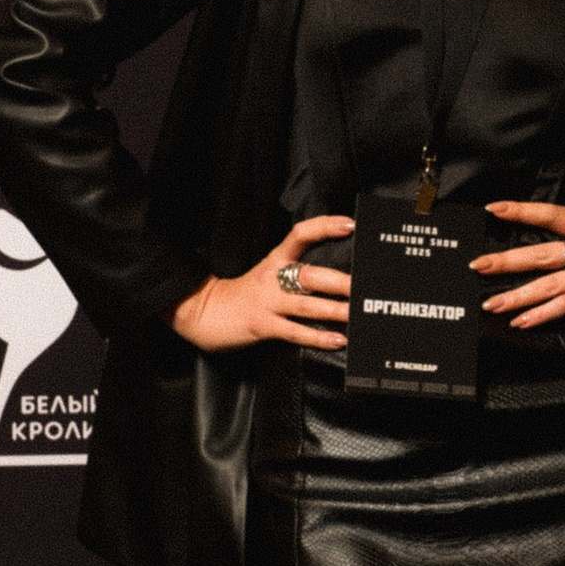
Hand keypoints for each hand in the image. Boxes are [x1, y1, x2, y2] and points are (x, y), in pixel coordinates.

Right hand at [170, 215, 352, 352]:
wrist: (201, 311)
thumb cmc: (242, 295)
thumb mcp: (267, 276)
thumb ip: (294, 275)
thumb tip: (334, 280)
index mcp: (275, 261)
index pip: (300, 235)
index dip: (324, 227)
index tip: (349, 225)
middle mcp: (273, 278)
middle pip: (309, 274)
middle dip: (338, 281)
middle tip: (363, 286)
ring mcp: (267, 302)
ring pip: (306, 304)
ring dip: (334, 310)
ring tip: (356, 314)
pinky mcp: (261, 325)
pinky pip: (294, 331)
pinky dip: (317, 337)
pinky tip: (336, 340)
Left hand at [471, 201, 564, 328]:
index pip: (551, 215)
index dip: (521, 211)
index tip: (494, 209)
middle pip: (540, 252)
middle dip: (506, 261)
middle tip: (479, 265)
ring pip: (547, 283)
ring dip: (516, 295)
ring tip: (493, 303)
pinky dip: (542, 315)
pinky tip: (524, 321)